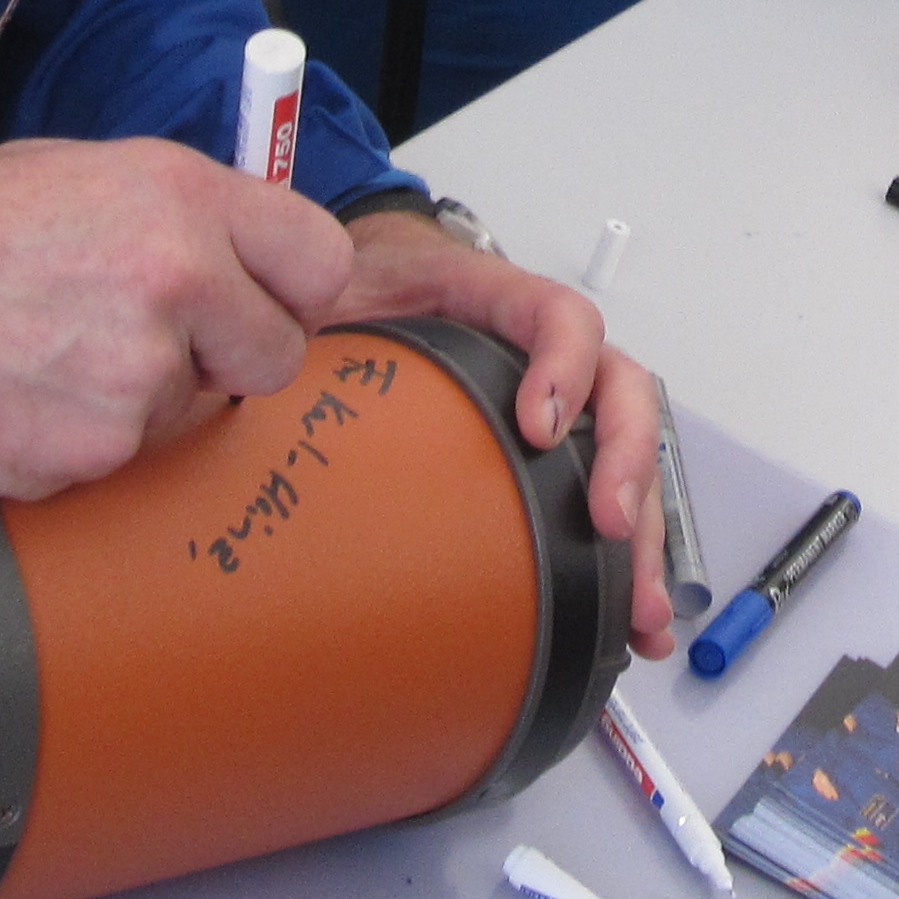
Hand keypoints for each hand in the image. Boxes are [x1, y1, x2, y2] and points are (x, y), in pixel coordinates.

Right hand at [0, 136, 355, 498]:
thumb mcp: (96, 173)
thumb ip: (193, 218)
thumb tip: (262, 265)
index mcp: (186, 199)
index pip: (322, 263)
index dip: (294, 291)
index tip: (266, 301)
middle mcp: (177, 283)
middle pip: (276, 356)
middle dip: (227, 355)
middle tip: (155, 336)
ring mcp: (135, 378)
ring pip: (190, 413)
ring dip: (142, 396)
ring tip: (58, 349)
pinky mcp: (88, 453)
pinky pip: (121, 457)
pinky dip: (81, 436)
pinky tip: (26, 388)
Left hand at [336, 210, 678, 658]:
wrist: (352, 282)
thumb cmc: (349, 285)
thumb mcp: (328, 282)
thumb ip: (311, 315)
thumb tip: (257, 376)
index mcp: (492, 297)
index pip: (557, 315)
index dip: (563, 365)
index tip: (538, 425)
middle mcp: (540, 348)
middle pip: (618, 391)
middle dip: (625, 462)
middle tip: (608, 525)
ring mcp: (553, 397)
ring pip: (623, 451)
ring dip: (642, 529)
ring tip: (641, 608)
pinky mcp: (545, 450)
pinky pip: (600, 489)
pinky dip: (622, 556)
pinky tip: (627, 616)